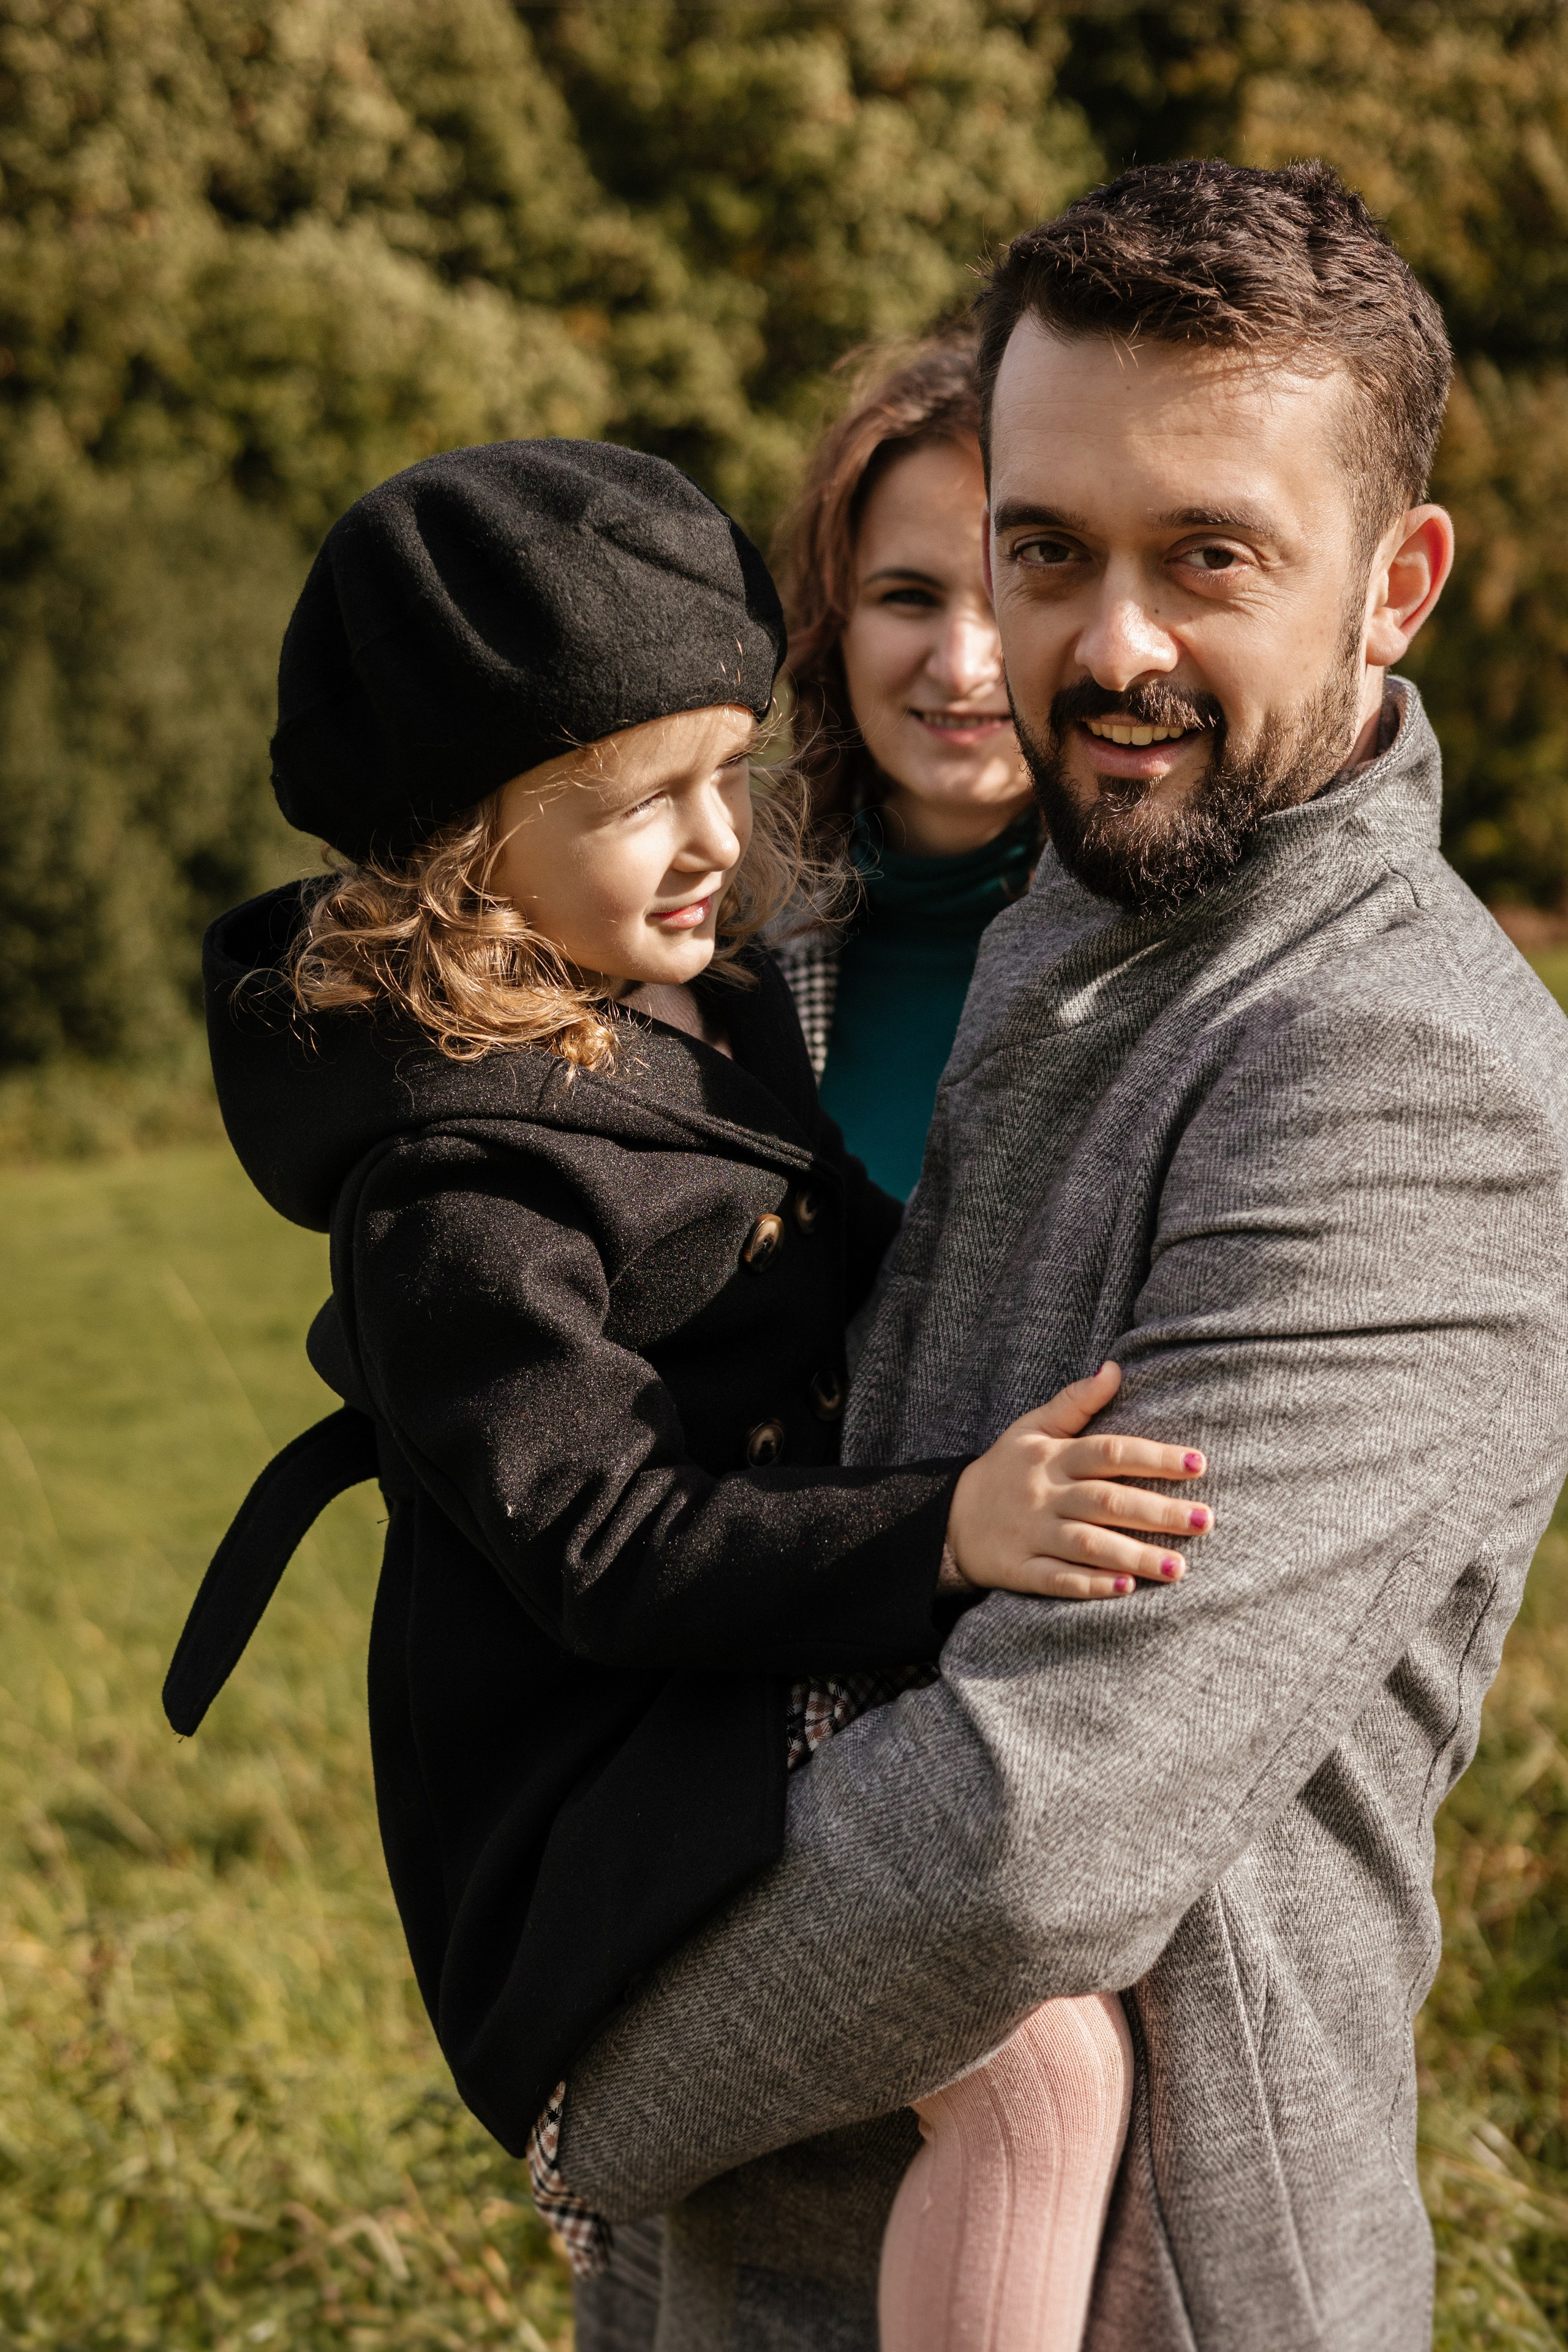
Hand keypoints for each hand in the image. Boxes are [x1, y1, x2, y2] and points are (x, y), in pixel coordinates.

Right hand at [944, 1363, 1210, 1601]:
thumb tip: (1115, 1368)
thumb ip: (1075, 1402)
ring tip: (1179, 1567)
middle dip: (1158, 1512)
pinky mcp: (1020, 1570)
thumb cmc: (1005, 1470)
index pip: (1110, 1452)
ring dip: (1134, 1556)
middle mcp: (1044, 1495)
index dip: (1154, 1457)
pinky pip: (1057, 1579)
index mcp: (1052, 1457)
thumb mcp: (1031, 1427)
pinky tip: (1126, 1589)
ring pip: (1087, 1545)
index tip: (1199, 1464)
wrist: (948, 1519)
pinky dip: (1090, 1585)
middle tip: (1205, 1521)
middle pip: (1107, 1501)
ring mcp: (1032, 1534)